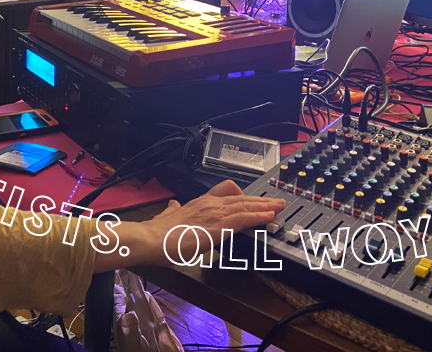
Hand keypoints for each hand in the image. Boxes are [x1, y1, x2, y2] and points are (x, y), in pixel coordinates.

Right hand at [146, 180, 284, 266]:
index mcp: (199, 202)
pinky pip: (245, 219)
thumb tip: (172, 207)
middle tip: (276, 200)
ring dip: (265, 206)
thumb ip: (172, 211)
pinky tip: (270, 217)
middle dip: (260, 200)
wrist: (151, 238)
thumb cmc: (157, 234)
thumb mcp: (166, 217)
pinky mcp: (219, 226)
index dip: (243, 196)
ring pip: (247, 206)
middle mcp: (210, 204)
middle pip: (241, 198)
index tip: (253, 199)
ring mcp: (215, 213)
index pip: (227, 194)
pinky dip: (259, 217)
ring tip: (280, 206)